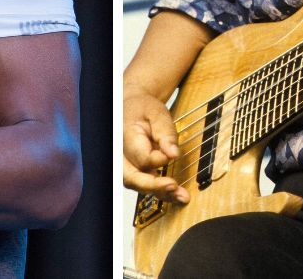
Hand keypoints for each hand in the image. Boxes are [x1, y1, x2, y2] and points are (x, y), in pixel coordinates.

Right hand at [122, 89, 188, 203]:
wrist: (133, 107)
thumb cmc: (143, 108)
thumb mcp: (158, 113)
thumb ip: (166, 132)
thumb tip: (172, 153)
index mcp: (125, 136)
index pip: (142, 158)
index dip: (159, 159)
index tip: (172, 153)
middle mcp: (121, 153)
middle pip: (131, 178)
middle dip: (154, 186)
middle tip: (173, 186)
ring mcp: (125, 163)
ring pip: (137, 184)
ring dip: (159, 192)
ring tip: (181, 196)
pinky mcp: (134, 169)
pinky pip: (143, 183)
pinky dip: (160, 191)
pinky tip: (176, 194)